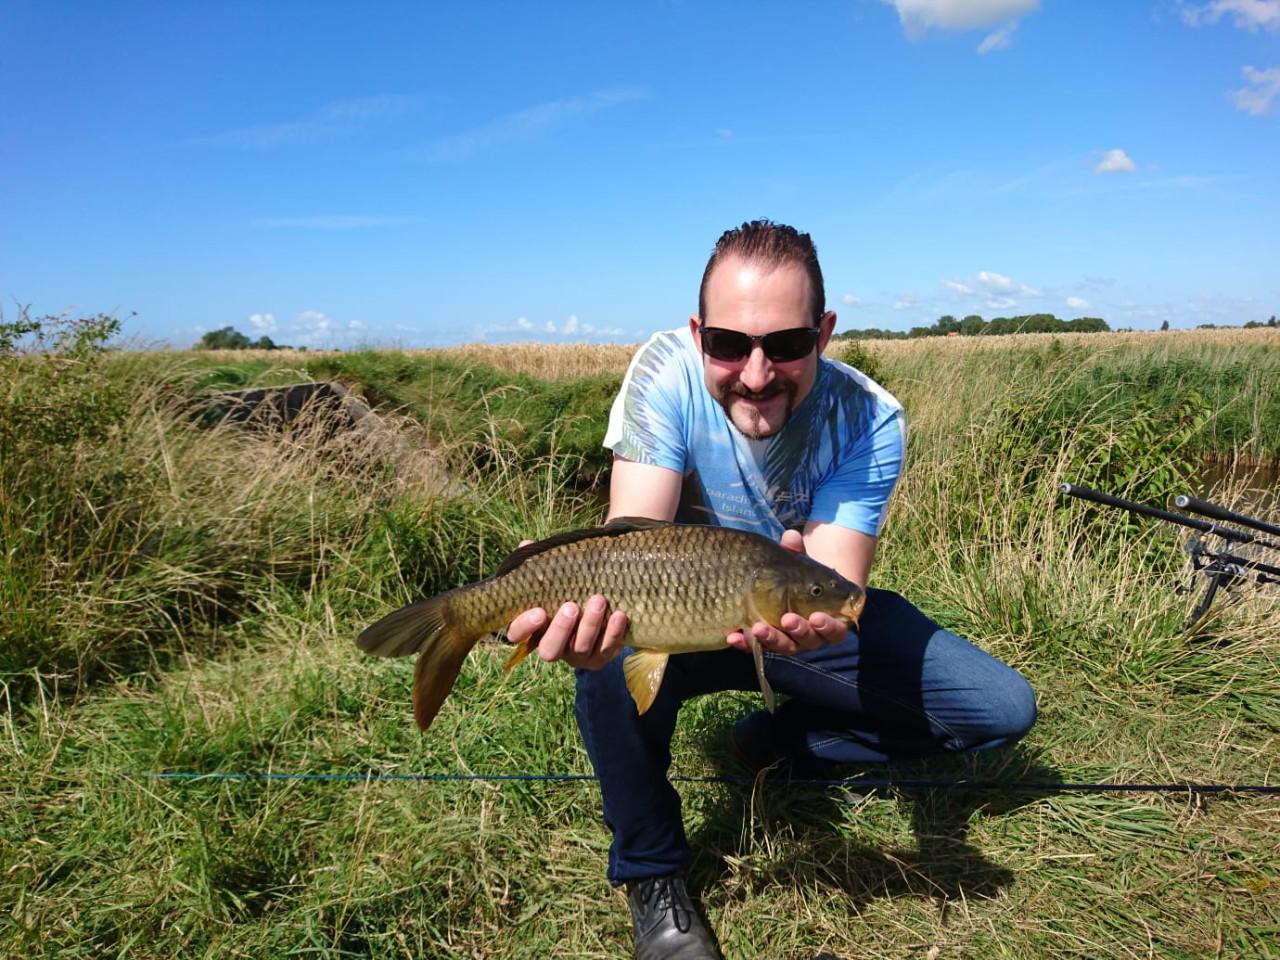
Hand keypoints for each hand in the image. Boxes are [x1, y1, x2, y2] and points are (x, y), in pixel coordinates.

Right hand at [504, 541, 628, 670]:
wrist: (602, 604)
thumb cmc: (568, 588)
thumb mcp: (554, 575)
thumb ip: (539, 563)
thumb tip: (526, 543)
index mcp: (533, 628)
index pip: (517, 634)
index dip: (524, 626)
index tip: (539, 611)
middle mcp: (553, 646)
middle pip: (550, 650)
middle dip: (561, 629)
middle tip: (571, 606)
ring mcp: (577, 655)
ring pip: (581, 648)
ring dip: (590, 625)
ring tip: (599, 600)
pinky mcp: (600, 658)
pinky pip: (606, 650)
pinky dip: (613, 632)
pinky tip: (619, 615)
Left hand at [724, 529, 849, 656]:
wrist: (787, 590)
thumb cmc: (803, 578)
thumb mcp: (802, 564)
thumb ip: (798, 552)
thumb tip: (790, 537)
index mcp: (829, 621)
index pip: (834, 631)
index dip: (828, 626)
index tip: (817, 617)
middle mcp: (811, 637)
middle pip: (808, 641)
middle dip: (798, 631)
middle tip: (787, 620)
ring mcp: (788, 641)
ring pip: (783, 646)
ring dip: (771, 639)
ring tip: (758, 628)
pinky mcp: (766, 643)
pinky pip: (756, 648)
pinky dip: (745, 643)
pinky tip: (733, 636)